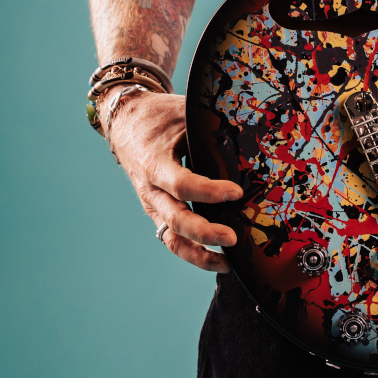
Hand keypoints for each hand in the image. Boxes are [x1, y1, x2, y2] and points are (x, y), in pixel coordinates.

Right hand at [105, 89, 242, 271]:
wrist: (125, 122)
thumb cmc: (159, 116)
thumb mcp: (183, 113)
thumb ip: (211, 126)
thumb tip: (252, 129)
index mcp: (155, 163)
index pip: (181, 184)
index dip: (208, 192)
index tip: (236, 192)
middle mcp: (152, 189)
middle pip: (176, 220)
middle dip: (205, 233)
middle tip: (233, 238)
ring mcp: (153, 205)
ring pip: (172, 238)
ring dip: (199, 254)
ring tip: (228, 264)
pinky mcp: (158, 212)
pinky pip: (172, 238)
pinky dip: (193, 253)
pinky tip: (218, 260)